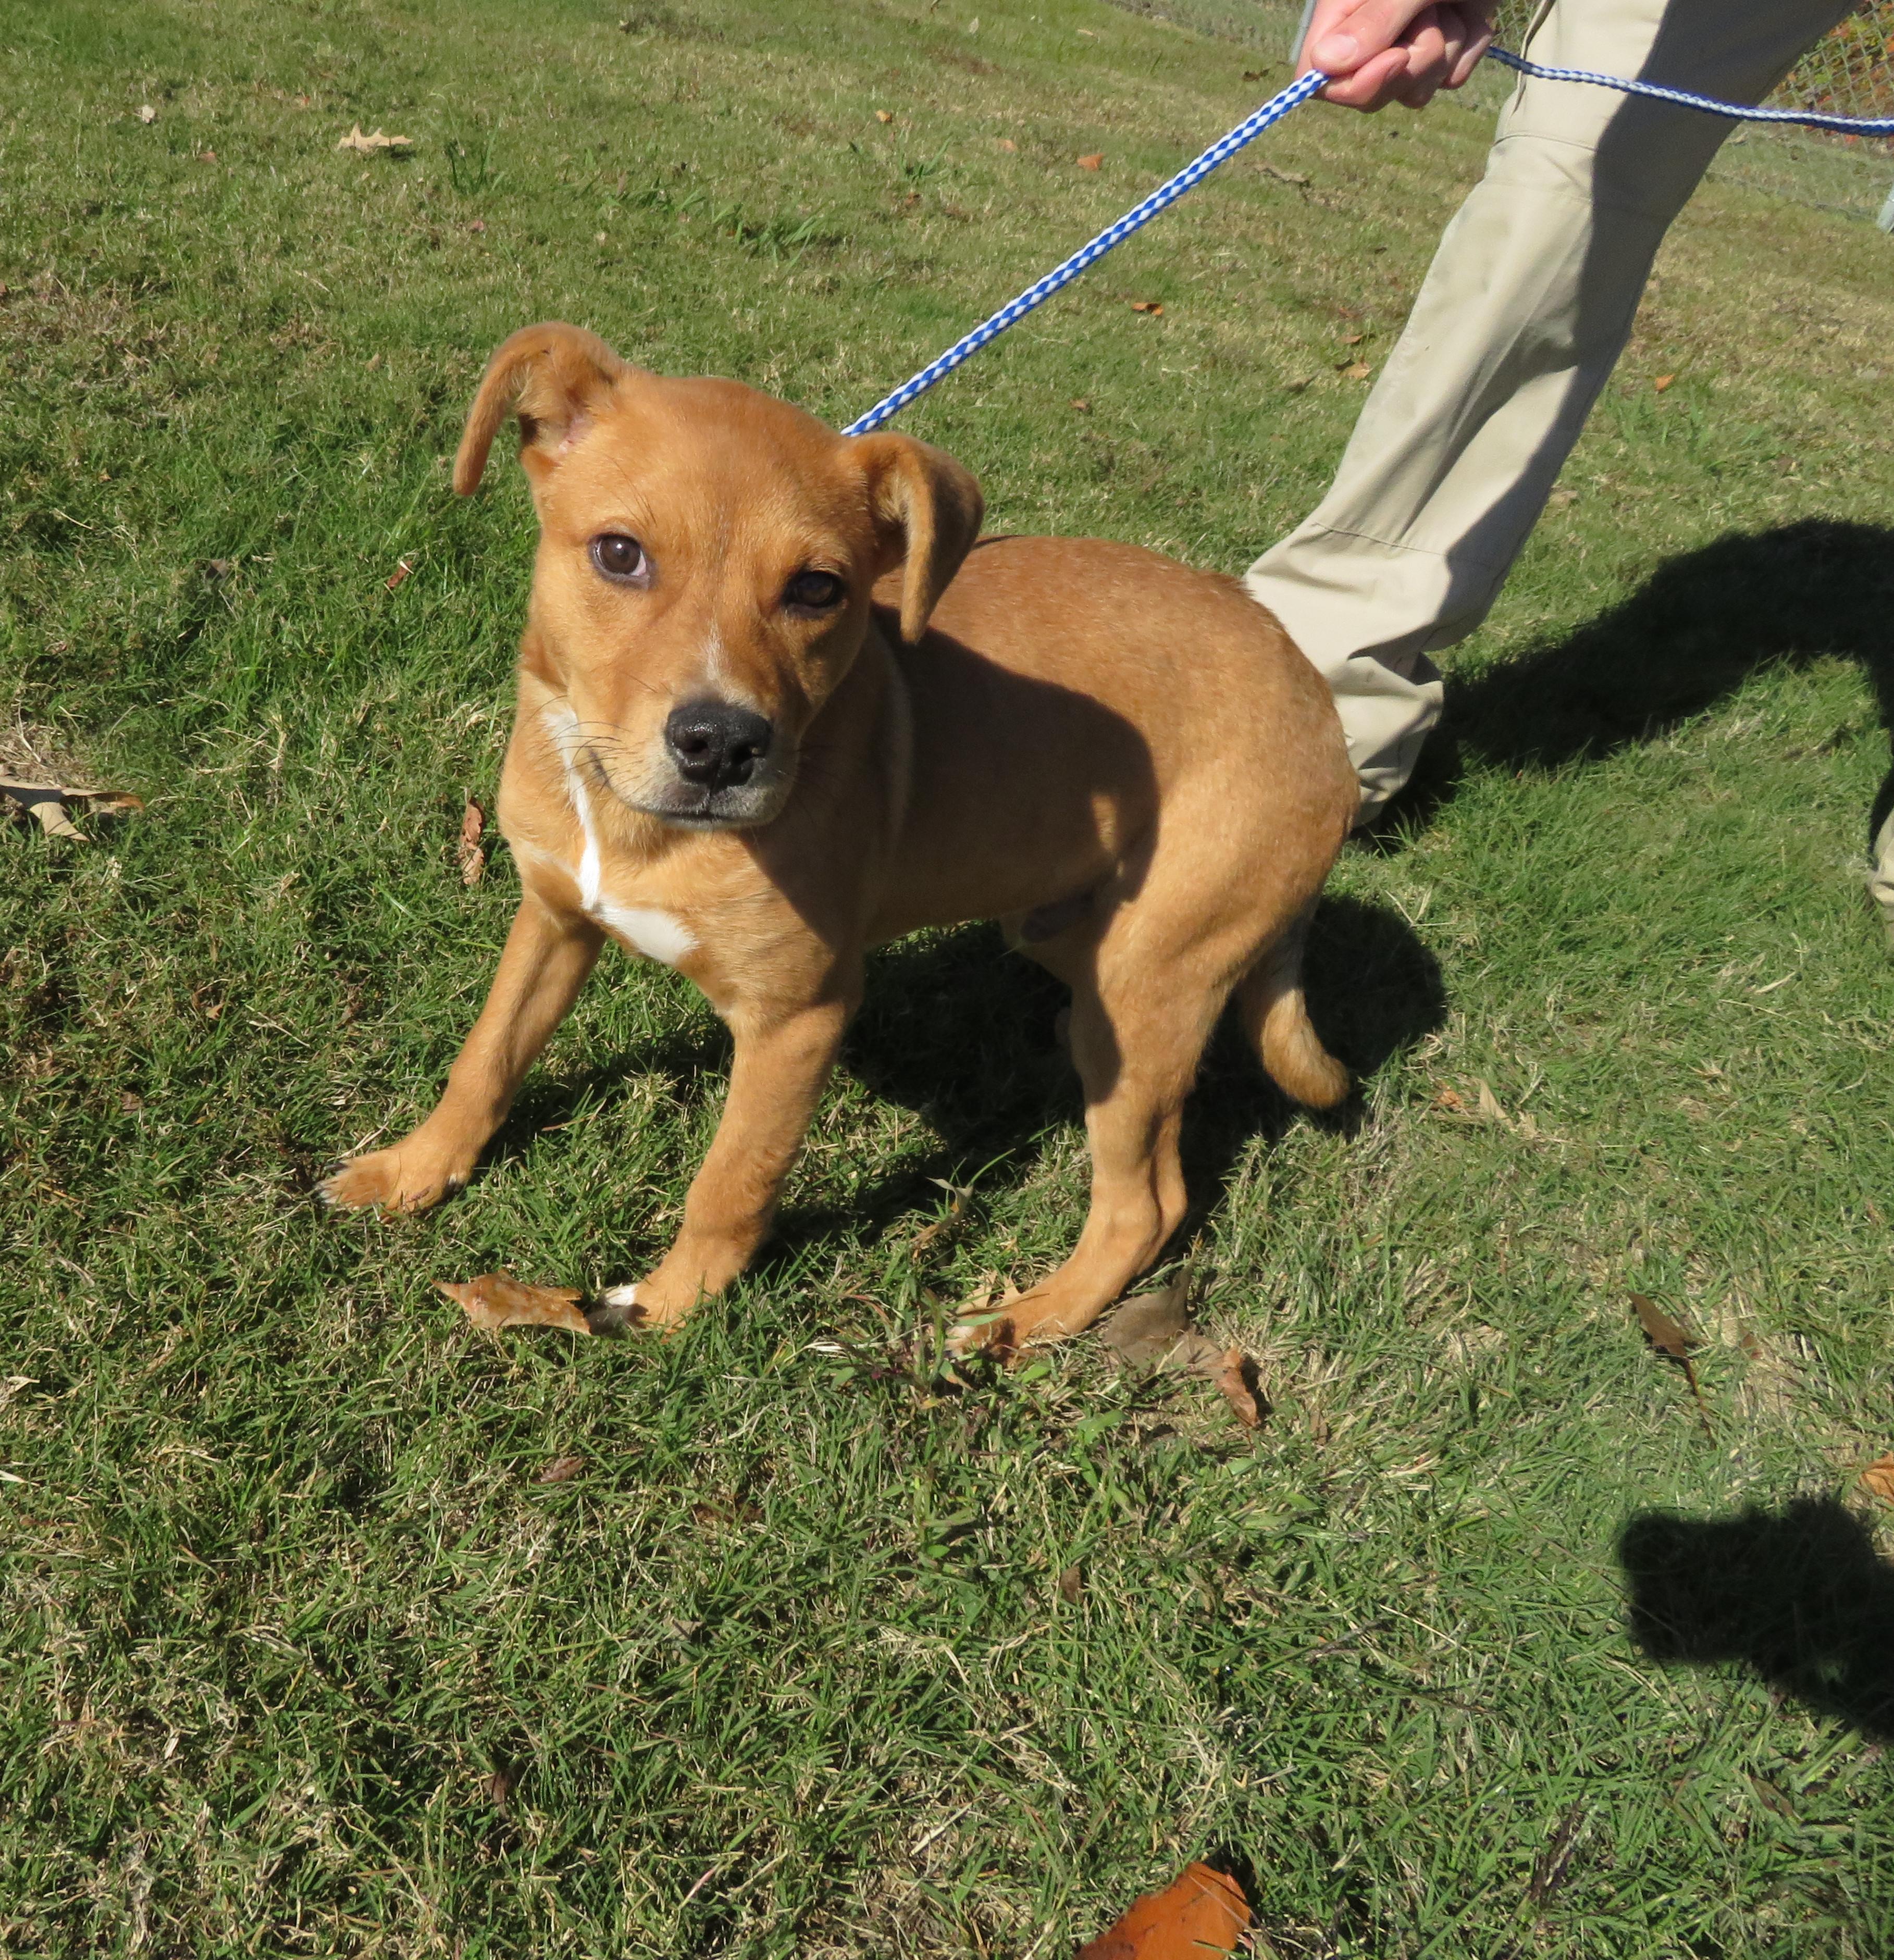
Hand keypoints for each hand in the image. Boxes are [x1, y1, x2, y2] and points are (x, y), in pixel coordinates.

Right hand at [1300, 0, 1494, 111]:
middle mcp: (1368, 36)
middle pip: (1370, 94)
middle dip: (1413, 63)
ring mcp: (1405, 50)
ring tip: (1452, 4)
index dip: (1355, 84)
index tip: (1397, 59)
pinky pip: (1450, 79)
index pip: (1320, 75)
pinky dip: (1467, 48)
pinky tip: (1469, 13)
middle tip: (1433, 12)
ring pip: (1415, 93)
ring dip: (1446, 51)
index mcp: (1344, 12)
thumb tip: (1323, 63)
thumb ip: (1375, 19)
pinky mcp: (1441, 57)